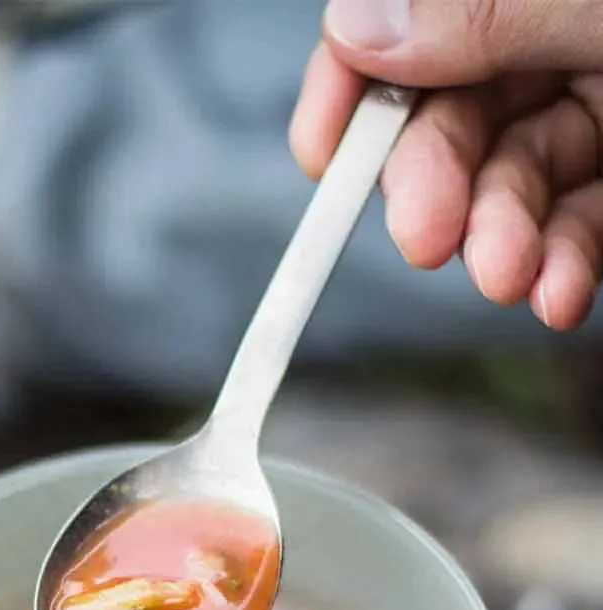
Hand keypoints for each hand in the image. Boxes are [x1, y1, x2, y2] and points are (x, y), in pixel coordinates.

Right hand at [289, 0, 602, 328]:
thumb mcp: (599, 0)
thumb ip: (487, 8)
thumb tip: (354, 25)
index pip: (408, 16)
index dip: (350, 83)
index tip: (321, 157)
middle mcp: (553, 29)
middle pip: (450, 111)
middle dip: (429, 186)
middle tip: (423, 240)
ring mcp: (594, 90)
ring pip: (509, 174)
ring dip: (495, 241)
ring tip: (506, 280)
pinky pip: (576, 214)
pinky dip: (558, 263)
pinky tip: (555, 295)